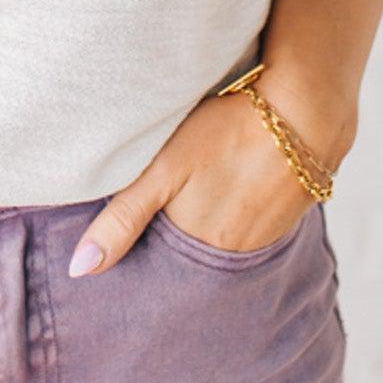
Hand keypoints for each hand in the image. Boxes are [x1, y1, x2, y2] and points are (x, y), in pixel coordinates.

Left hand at [67, 80, 338, 276]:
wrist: (303, 112)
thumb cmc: (226, 131)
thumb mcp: (162, 169)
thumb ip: (122, 217)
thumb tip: (79, 270)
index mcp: (195, 243)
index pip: (158, 263)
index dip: (141, 250)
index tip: (128, 241)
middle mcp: (230, 252)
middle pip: (189, 254)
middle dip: (171, 241)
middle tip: (165, 206)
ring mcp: (261, 238)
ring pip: (219, 240)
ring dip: (206, 226)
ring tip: (199, 194)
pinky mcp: (283, 218)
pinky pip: (248, 228)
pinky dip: (234, 214)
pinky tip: (230, 187)